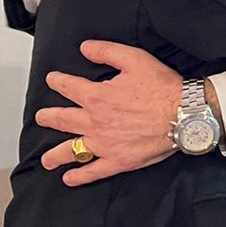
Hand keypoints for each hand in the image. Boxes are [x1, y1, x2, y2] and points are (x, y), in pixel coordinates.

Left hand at [36, 41, 181, 185]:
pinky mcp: (118, 161)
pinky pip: (93, 171)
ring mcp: (104, 144)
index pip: (68, 87)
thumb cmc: (162, 88)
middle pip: (62, 120)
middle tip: (42, 117)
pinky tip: (69, 178)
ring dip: (55, 155)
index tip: (53, 80)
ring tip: (46, 159)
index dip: (57, 81)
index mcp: (97, 96)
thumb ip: (106, 51)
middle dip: (48, 117)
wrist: (183, 115)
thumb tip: (85, 47)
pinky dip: (79, 176)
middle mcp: (94, 122)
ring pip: (71, 150)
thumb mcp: (134, 59)